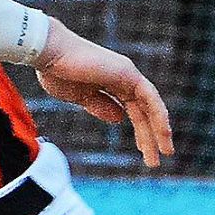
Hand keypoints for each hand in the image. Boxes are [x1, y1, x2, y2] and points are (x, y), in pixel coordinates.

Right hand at [34, 21, 173, 167]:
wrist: (49, 54)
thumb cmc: (56, 73)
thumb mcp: (78, 98)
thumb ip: (99, 107)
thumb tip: (119, 119)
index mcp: (109, 82)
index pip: (132, 109)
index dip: (140, 130)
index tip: (143, 150)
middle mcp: (122, 77)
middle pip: (143, 111)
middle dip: (149, 136)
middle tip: (155, 161)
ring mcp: (127, 74)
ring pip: (150, 107)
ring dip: (158, 131)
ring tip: (165, 154)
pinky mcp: (127, 74)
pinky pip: (149, 98)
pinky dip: (158, 116)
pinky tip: (163, 133)